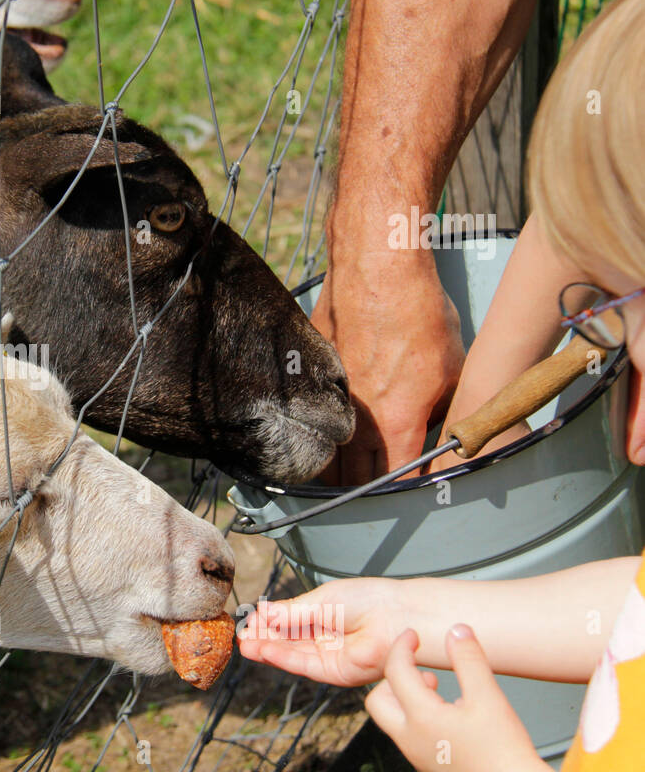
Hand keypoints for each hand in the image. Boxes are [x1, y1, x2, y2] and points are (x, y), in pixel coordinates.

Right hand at [238, 578, 409, 686]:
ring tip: (245, 645)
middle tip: (241, 636)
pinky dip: (283, 658)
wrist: (396, 616)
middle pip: (286, 640)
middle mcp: (323, 636)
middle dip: (263, 638)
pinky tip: (265, 650)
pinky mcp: (335, 672)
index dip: (267, 621)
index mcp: (322, 615)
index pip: (287, 620)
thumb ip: (292, 612)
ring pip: (291, 654)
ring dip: (267, 650)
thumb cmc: (369, 600)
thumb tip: (264, 611)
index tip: (248, 619)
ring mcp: (328, 655)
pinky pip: (304, 666)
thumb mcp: (322, 601)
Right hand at [311, 256, 463, 484]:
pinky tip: (332, 439)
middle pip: (357, 481)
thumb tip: (442, 429)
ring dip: (341, 476)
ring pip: (330, 459)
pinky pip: (317, 422)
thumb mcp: (454, 369)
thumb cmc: (419, 314)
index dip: (408, 496)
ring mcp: (332, 400)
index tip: (415, 500)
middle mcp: (358, 421)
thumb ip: (446, 411)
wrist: (377, 270)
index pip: (399, 481)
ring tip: (352, 483)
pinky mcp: (316, 378)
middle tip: (380, 501)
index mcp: (396, 425)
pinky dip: (324, 439)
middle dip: (370, 495)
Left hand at [365, 625, 554, 771]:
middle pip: (377, 700)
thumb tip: (457, 632)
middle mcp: (410, 740)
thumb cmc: (505, 756)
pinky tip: (452, 717)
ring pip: (393, 720)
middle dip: (393, 678)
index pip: (395, 671)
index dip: (401, 646)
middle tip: (420, 668)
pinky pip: (410, 737)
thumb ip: (470, 660)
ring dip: (407, 698)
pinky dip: (419, 718)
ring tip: (440, 691)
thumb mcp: (489, 697)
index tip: (412, 636)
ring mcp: (417, 757)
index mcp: (420, 718)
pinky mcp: (429, 768)